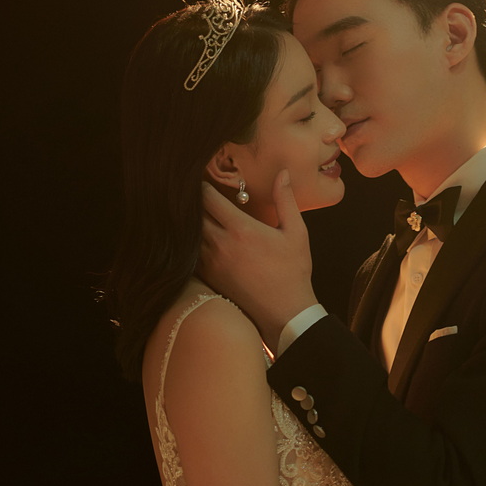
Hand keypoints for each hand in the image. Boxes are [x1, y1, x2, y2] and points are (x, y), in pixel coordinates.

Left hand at [199, 171, 314, 346]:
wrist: (285, 313)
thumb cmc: (293, 272)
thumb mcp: (296, 232)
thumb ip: (286, 200)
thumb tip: (283, 173)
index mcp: (241, 229)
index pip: (207, 197)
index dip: (202, 184)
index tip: (204, 178)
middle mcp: (221, 244)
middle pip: (193, 214)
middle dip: (193, 202)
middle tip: (195, 194)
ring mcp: (212, 262)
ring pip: (189, 234)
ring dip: (191, 223)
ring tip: (193, 214)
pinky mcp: (209, 278)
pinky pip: (191, 254)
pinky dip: (192, 243)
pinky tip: (198, 238)